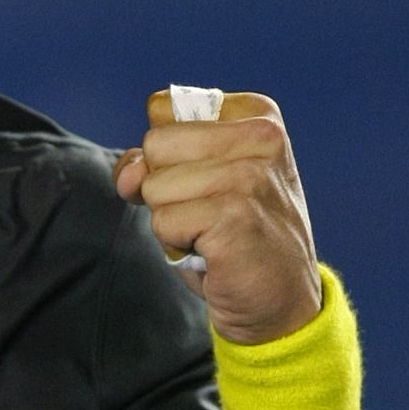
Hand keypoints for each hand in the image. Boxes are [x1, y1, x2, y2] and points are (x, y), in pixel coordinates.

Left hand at [113, 90, 321, 344]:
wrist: (278, 300)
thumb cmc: (232, 233)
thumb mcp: (194, 179)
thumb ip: (151, 160)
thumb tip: (130, 175)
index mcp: (256, 114)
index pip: (161, 109)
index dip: (163, 152)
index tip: (201, 178)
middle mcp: (262, 136)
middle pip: (154, 144)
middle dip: (164, 185)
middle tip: (207, 210)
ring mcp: (251, 176)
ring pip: (154, 186)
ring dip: (171, 219)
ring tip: (212, 231)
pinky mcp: (236, 216)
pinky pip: (164, 222)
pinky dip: (177, 244)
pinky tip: (215, 250)